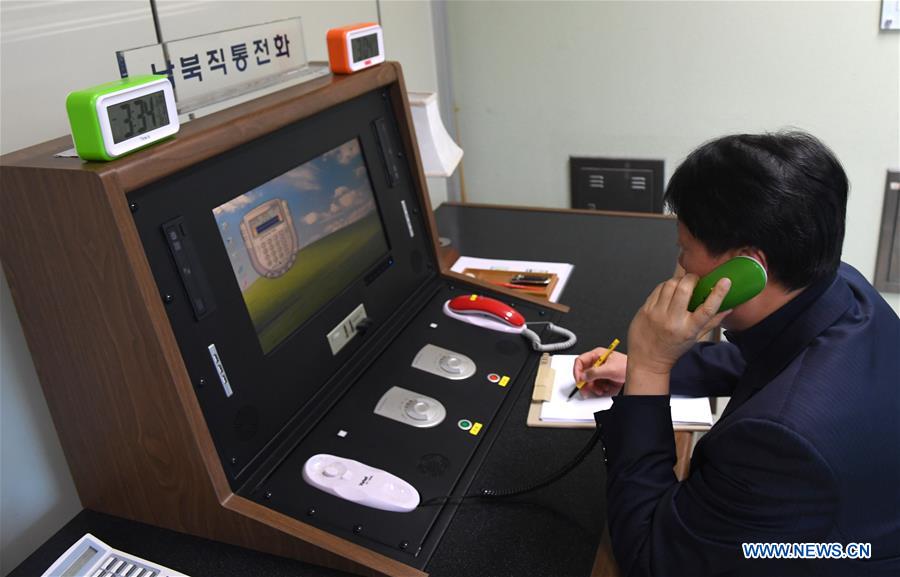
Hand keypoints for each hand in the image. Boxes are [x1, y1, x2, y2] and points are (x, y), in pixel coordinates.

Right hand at [574, 347, 626, 396]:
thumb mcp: (610, 369)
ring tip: (600, 389)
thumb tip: (584, 376)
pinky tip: (604, 389)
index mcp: (597, 355)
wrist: (637, 374)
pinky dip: (598, 389)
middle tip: (584, 390)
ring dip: (593, 387)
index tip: (579, 380)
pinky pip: (595, 385)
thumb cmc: (627, 366)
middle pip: (583, 373)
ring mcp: (599, 371)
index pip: (580, 361)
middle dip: (584, 382)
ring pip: (588, 381)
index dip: (577, 371)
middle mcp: (596, 362)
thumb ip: (595, 372)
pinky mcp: (602, 379)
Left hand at [625, 273, 731, 394]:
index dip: (718, 293)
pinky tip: (669, 291)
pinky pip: (658, 289)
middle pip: (685, 289)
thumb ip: (712, 322)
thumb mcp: (695, 338)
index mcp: (689, 329)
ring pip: (670, 284)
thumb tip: (729, 308)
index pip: (707, 309)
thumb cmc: (672, 348)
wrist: (648, 359)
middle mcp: (673, 321)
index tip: (725, 281)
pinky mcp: (645, 309)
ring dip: (679, 280)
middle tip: (695, 279)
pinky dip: (666, 285)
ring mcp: (657, 314)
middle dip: (692, 278)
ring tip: (682, 285)